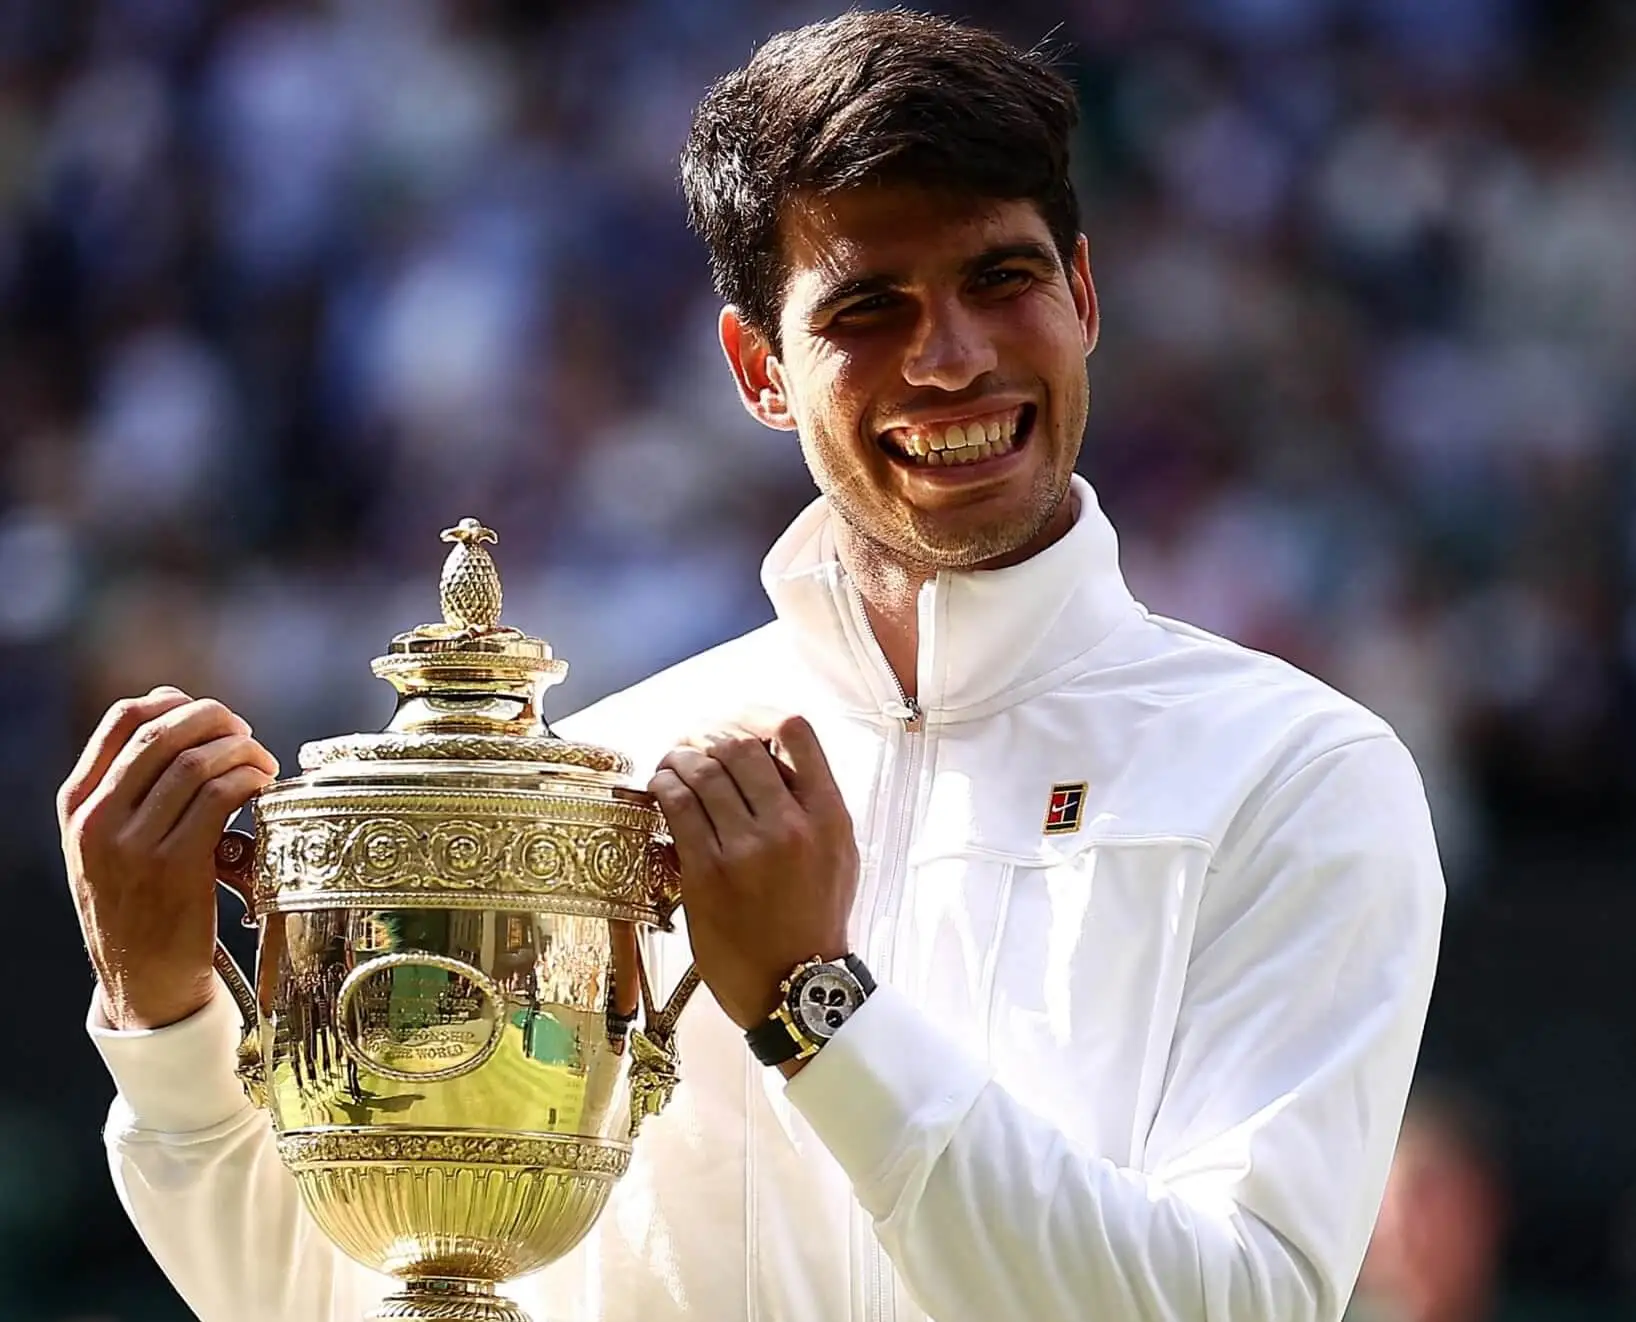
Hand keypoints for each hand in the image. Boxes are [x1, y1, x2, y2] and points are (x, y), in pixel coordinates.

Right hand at [58, 687, 279, 1030]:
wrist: (142, 980)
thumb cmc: (139, 902)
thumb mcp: (111, 843)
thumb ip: (133, 788)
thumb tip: (182, 718)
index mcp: (78, 803)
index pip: (123, 720)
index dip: (176, 703)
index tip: (209, 716)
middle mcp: (97, 818)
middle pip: (164, 733)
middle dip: (217, 722)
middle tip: (246, 735)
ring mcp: (133, 843)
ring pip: (196, 762)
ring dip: (241, 751)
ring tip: (261, 763)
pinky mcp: (175, 866)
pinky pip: (219, 796)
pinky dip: (249, 780)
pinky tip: (263, 787)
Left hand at [649, 712, 857, 1035]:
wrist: (795, 986)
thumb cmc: (815, 920)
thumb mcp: (839, 854)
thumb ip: (813, 805)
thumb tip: (772, 756)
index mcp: (829, 814)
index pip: (795, 730)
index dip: (758, 715)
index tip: (738, 725)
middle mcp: (791, 824)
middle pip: (740, 743)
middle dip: (709, 735)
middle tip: (695, 743)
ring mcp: (748, 848)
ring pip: (703, 769)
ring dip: (680, 756)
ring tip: (673, 762)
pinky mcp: (708, 872)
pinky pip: (678, 806)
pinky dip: (664, 785)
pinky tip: (661, 787)